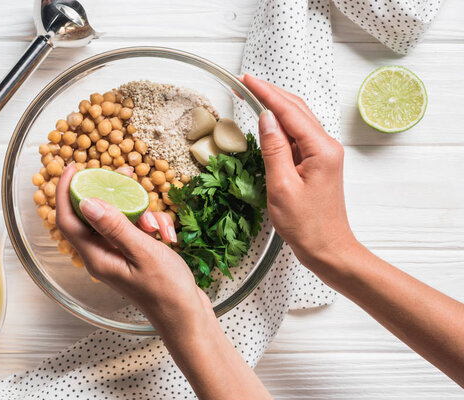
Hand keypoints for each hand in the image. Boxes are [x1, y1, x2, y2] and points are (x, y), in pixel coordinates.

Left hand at [55, 163, 213, 336]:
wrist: (187, 317)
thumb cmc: (166, 292)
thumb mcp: (142, 253)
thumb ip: (115, 226)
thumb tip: (86, 202)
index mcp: (96, 257)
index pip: (68, 219)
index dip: (66, 191)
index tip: (74, 166)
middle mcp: (103, 254)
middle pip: (95, 213)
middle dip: (113, 192)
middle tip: (127, 174)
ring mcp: (119, 254)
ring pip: (122, 217)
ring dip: (142, 212)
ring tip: (158, 227)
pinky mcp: (135, 254)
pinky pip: (138, 228)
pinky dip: (153, 225)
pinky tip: (168, 235)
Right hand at [241, 74, 356, 269]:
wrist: (328, 249)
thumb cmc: (306, 225)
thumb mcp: (281, 186)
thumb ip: (274, 148)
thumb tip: (265, 117)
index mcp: (321, 149)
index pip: (289, 111)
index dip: (266, 93)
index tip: (246, 80)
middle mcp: (327, 146)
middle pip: (297, 109)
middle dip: (270, 94)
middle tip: (244, 84)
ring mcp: (324, 154)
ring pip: (298, 121)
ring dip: (276, 107)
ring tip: (252, 96)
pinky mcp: (318, 163)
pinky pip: (298, 137)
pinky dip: (281, 126)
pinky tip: (268, 123)